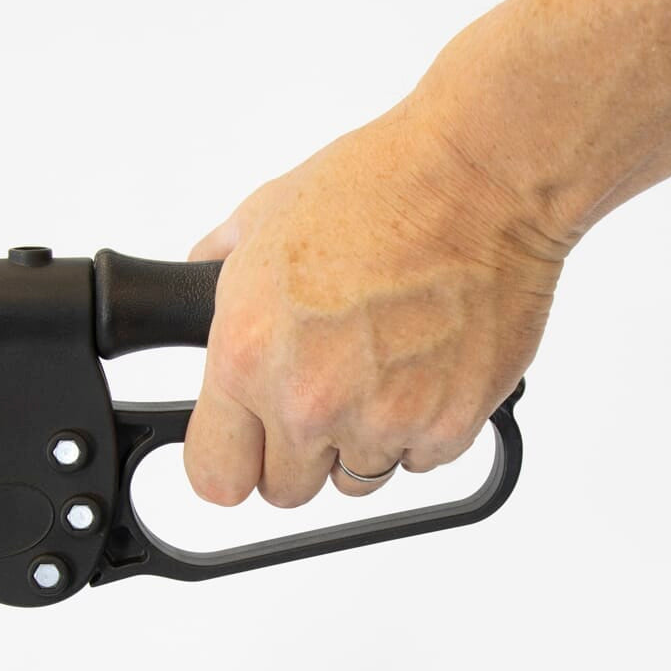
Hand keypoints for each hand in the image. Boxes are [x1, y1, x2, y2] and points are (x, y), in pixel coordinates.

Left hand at [183, 91, 570, 506]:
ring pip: (356, 481)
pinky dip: (421, 429)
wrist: (480, 179)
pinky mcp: (449, 428)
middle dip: (298, 453)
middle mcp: (309, 401)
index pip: (216, 477)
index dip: (230, 463)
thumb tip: (191, 294)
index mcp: (247, 357)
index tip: (244, 452)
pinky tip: (424, 369)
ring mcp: (382, 421)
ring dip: (360, 443)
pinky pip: (419, 462)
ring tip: (380, 370)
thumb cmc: (378, 188)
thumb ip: (214, 279)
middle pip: (286, 491)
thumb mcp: (262, 219)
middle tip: (322, 395)